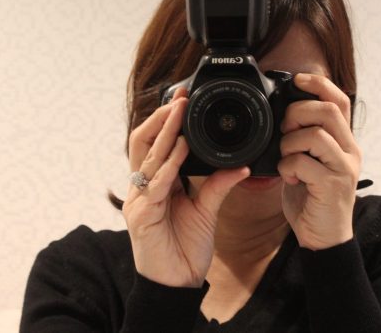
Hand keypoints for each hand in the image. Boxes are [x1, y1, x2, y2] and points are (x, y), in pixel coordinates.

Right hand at [123, 88, 249, 287]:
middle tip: (179, 98)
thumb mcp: (206, 209)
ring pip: (146, 158)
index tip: (183, 99)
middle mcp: (143, 187)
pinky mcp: (141, 217)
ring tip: (179, 113)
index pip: (155, 144)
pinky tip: (179, 149)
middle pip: (142, 142)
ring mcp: (138, 201)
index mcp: (156, 182)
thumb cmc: (185, 245)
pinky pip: (154, 186)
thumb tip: (242, 166)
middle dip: (160, 118)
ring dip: (163, 134)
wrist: (178, 282)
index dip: (165, 121)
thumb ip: (218, 185)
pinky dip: (168, 166)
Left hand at [278, 73, 361, 249]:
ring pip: (316, 134)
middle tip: (285, 129)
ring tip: (286, 158)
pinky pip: (304, 162)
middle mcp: (349, 150)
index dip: (319, 84)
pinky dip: (287, 166)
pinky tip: (290, 178)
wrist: (323, 237)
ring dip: (290, 143)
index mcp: (343, 141)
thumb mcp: (309, 161)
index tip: (297, 79)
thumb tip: (281, 117)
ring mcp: (344, 167)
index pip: (339, 100)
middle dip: (297, 112)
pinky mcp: (333, 185)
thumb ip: (303, 140)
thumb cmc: (312, 197)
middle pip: (328, 110)